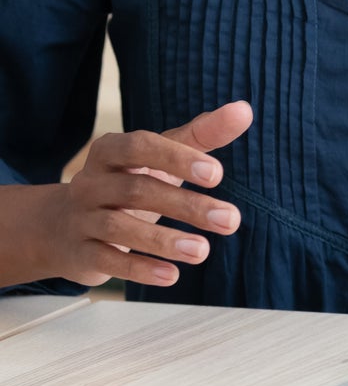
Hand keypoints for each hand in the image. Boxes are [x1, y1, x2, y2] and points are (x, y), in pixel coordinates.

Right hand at [44, 100, 253, 287]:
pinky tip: (172, 275)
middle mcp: (90, 182)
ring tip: (204, 250)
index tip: (218, 174)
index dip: (178, 159)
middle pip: (138, 191)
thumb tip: (244, 110)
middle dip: (187, 206)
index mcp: (110, 150)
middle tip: (230, 220)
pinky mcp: (79, 254)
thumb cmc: (129, 180)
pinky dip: (140, 269)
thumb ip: (203, 134)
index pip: (141, 147)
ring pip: (121, 229)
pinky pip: (108, 261)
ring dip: (166, 241)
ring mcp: (81, 219)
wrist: (65, 226)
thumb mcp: (162, 155)